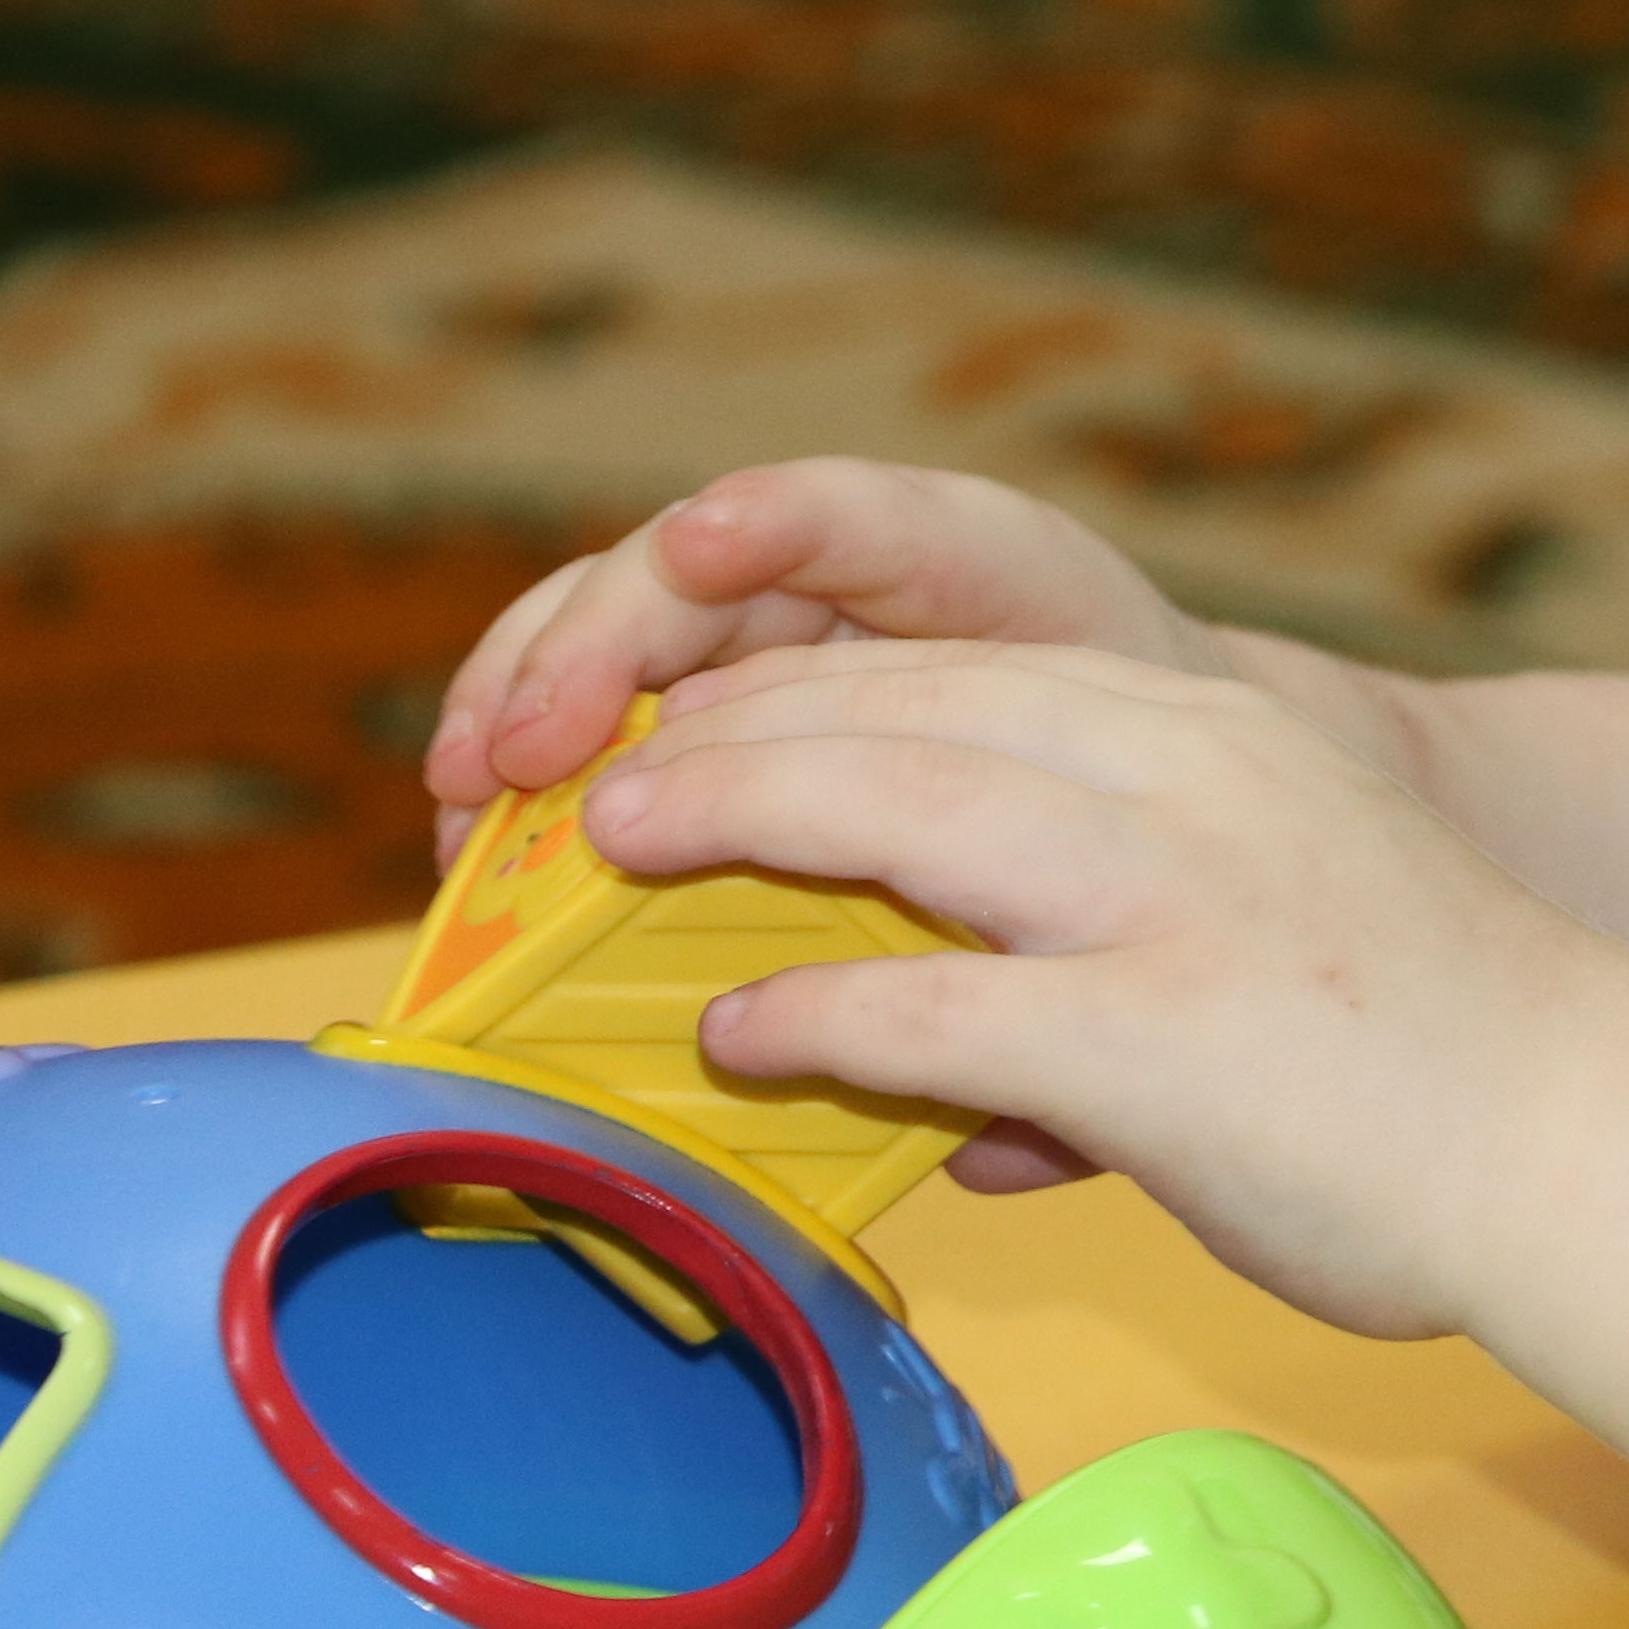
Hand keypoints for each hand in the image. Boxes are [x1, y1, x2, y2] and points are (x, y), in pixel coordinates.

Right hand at [425, 463, 1215, 858]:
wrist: (1162, 776)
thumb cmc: (1138, 812)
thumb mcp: (1120, 851)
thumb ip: (1051, 923)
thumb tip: (983, 1111)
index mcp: (987, 573)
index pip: (874, 517)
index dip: (784, 520)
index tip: (701, 546)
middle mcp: (859, 567)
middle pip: (703, 563)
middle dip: (599, 639)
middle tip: (518, 744)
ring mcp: (773, 610)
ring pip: (626, 610)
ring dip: (530, 684)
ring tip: (466, 785)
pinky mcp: (712, 673)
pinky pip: (605, 682)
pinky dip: (533, 735)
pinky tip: (472, 813)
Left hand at [583, 640, 1628, 1338]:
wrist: (1596, 1139)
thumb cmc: (1445, 1063)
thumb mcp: (1295, 917)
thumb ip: (1141, 941)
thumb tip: (972, 1089)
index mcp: (1221, 740)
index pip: (977, 673)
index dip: (822, 685)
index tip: (708, 713)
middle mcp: (1191, 782)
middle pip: (915, 710)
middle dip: (744, 725)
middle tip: (614, 765)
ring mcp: (1176, 899)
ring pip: (905, 806)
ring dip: (742, 810)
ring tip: (622, 839)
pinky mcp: (1160, 1034)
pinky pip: (940, 1007)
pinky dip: (824, 1014)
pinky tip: (747, 1034)